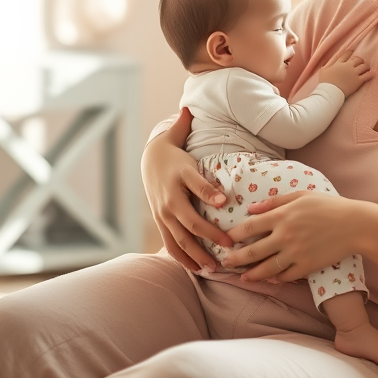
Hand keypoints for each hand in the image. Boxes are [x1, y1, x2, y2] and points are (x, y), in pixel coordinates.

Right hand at [141, 107, 232, 272]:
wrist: (147, 160)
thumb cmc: (172, 150)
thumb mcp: (178, 137)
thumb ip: (186, 126)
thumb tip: (191, 107)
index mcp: (179, 175)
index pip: (195, 184)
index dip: (208, 192)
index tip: (224, 201)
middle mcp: (170, 198)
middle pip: (190, 220)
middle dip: (210, 235)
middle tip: (230, 245)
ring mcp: (164, 214)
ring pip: (180, 239)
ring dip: (198, 255)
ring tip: (215, 268)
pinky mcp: (162, 223)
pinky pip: (172, 245)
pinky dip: (185, 259)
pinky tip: (199, 271)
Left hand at [223, 191, 365, 282]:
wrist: (355, 225)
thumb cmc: (328, 206)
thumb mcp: (301, 196)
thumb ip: (275, 202)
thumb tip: (252, 208)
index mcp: (282, 216)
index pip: (249, 227)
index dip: (234, 234)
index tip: (226, 238)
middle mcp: (285, 236)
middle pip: (252, 251)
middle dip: (235, 258)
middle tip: (225, 262)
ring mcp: (296, 253)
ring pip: (266, 268)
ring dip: (252, 274)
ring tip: (243, 277)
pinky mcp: (307, 266)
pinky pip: (286, 276)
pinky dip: (275, 279)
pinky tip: (268, 279)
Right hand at [317, 50, 371, 96]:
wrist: (330, 92)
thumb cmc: (325, 82)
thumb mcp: (323, 70)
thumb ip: (327, 64)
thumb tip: (327, 62)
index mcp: (339, 63)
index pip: (346, 54)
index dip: (350, 52)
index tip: (352, 52)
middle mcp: (347, 66)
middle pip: (357, 59)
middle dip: (359, 60)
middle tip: (359, 63)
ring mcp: (354, 73)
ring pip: (364, 66)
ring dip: (365, 67)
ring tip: (366, 69)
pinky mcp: (358, 81)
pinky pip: (368, 75)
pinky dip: (371, 74)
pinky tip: (372, 74)